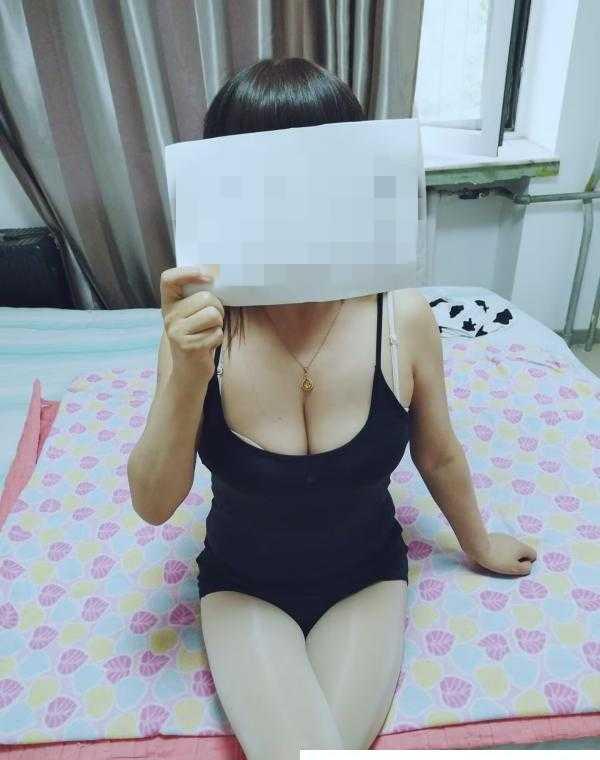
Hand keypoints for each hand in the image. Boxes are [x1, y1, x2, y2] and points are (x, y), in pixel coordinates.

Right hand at [160, 266, 223, 382]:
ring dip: (218, 325)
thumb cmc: (196, 338)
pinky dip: (218, 339)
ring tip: (208, 333)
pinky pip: (217, 333)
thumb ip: (197, 298)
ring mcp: (177, 332)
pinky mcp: (189, 346)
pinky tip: (207, 346)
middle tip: (211, 322)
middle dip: (218, 308)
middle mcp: (169, 317)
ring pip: (213, 314)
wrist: (188, 372)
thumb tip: (214, 274)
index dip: (187, 272)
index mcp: (169, 306)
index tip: (206, 276)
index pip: (168, 279)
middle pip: (206, 298)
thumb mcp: (190, 316)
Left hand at [466, 532, 537, 575]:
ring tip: (497, 559)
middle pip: (521, 550)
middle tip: (507, 564)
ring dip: (507, 553)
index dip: (528, 562)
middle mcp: (514, 539)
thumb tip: (528, 564)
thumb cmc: (498, 560)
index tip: (517, 566)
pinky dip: (499, 549)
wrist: (479, 547)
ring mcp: (504, 537)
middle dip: (517, 558)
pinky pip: (501, 544)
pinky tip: (491, 553)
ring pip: (511, 547)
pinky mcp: (494, 536)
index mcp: (521, 547)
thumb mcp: (515, 568)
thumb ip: (526, 568)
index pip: (533, 554)